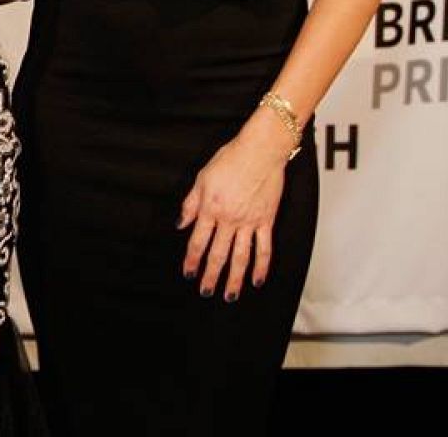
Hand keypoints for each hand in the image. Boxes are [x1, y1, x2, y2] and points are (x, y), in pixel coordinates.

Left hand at [178, 112, 295, 300]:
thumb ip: (191, 204)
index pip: (198, 241)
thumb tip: (181, 224)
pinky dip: (261, 266)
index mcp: (210, 209)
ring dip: (234, 278)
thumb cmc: (230, 160)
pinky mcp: (266, 221)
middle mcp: (229, 219)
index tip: (188, 273)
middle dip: (210, 275)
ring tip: (229, 295)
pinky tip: (257, 280)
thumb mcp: (201, 178)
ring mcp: (249, 222)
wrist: (260, 151)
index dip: (192, 259)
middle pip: (218, 254)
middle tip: (206, 292)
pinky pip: (264, 248)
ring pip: (241, 257)